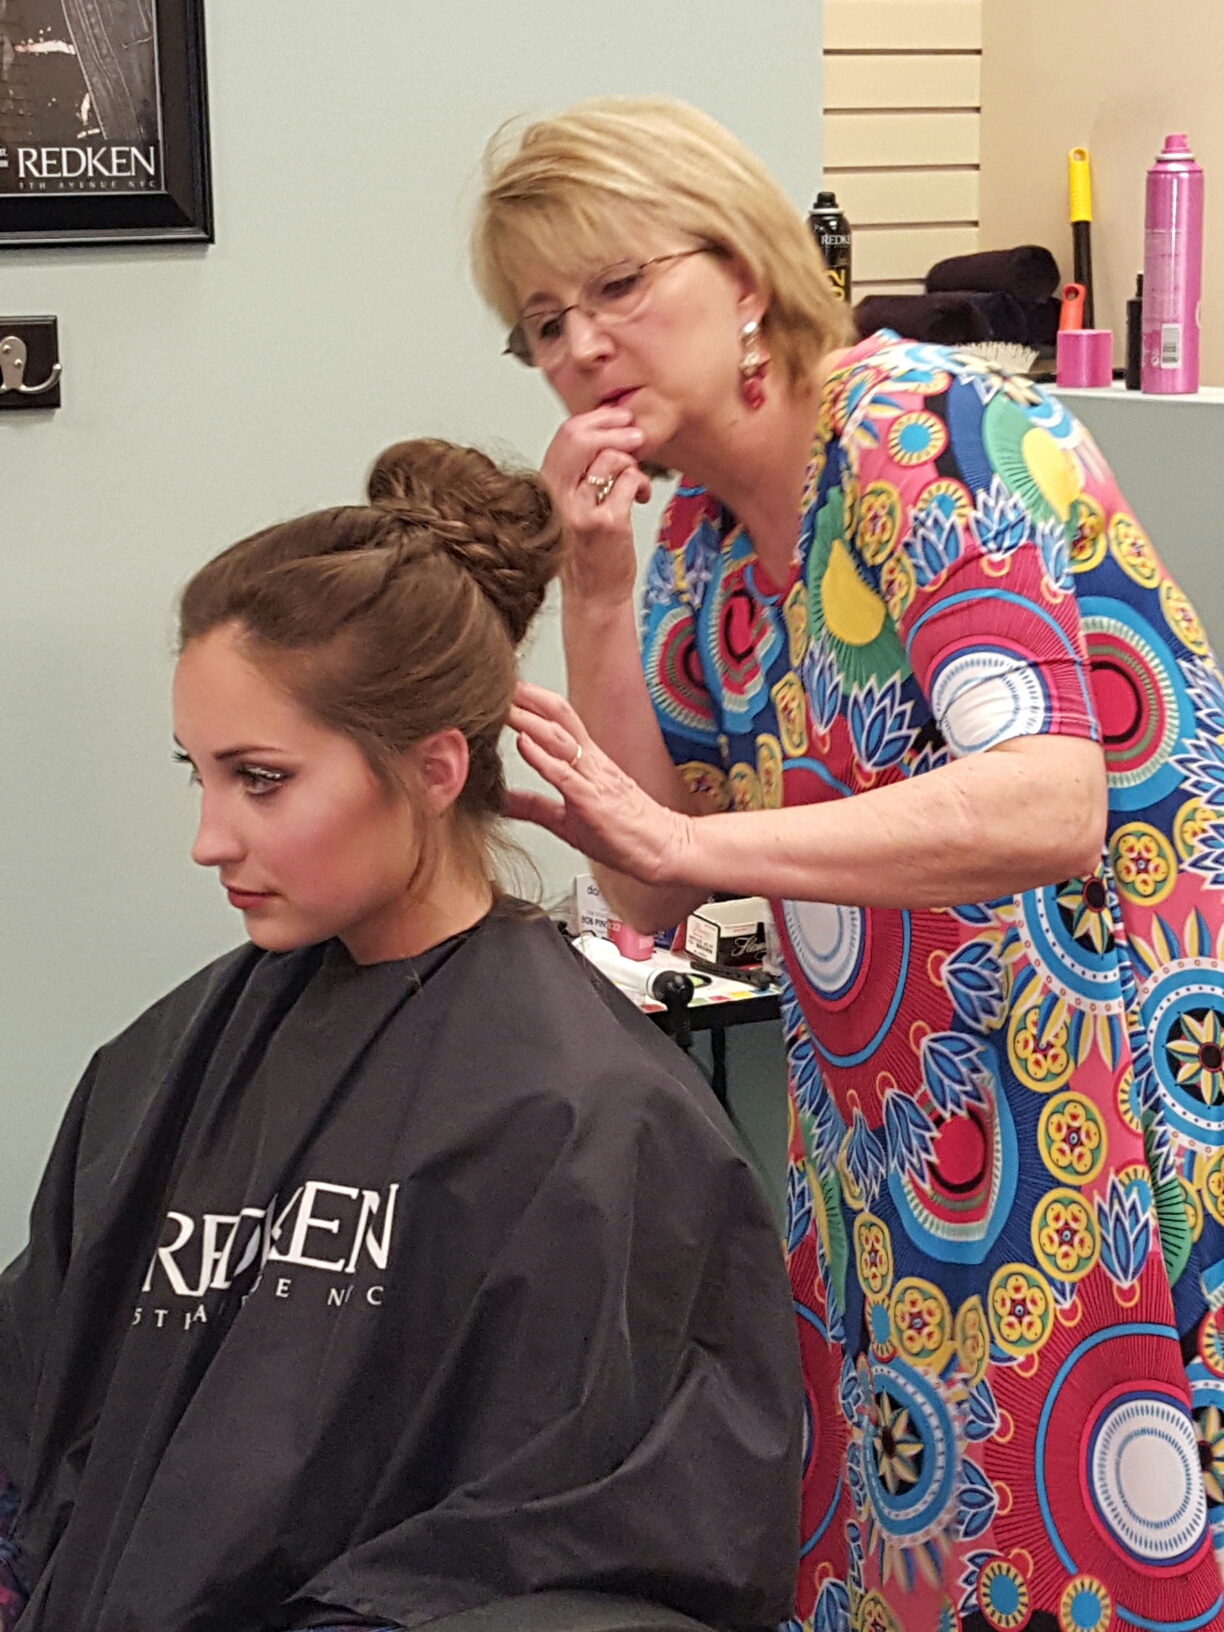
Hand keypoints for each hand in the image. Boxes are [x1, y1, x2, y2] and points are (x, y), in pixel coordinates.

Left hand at [505, 682, 693, 885]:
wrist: (662, 851)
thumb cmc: (624, 835)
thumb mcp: (567, 820)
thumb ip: (533, 808)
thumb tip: (500, 802)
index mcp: (588, 762)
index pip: (558, 720)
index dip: (531, 701)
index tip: (504, 689)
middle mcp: (591, 762)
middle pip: (559, 716)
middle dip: (528, 697)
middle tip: (499, 681)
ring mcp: (593, 778)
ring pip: (559, 737)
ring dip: (528, 719)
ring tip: (502, 706)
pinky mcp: (592, 801)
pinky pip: (564, 773)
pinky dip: (540, 756)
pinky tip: (522, 743)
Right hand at [540, 408, 652, 605]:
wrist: (593, 596)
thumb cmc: (586, 552)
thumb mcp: (571, 507)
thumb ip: (577, 473)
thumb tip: (602, 432)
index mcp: (546, 487)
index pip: (565, 435)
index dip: (596, 419)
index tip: (618, 418)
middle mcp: (556, 497)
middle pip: (582, 438)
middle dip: (615, 429)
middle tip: (637, 435)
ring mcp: (580, 510)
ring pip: (611, 458)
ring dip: (633, 465)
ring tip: (636, 483)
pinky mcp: (606, 523)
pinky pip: (630, 481)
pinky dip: (641, 485)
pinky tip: (640, 498)